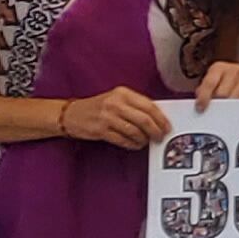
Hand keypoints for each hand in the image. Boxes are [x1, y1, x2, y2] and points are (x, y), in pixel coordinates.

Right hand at [55, 85, 174, 148]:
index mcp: (123, 93)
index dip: (161, 118)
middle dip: (156, 130)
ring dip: (144, 139)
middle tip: (160, 137)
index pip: (149, 106)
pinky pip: (122, 139)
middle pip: (144, 119)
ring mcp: (107, 117)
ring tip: (146, 141)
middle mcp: (115, 103)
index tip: (167, 126)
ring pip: (134, 131)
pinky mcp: (100, 130)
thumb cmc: (98, 107)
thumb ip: (135, 105)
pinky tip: (135, 145)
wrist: (71, 114)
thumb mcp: (116, 99)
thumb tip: (158, 118)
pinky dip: (132, 144)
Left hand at [190, 61, 238, 109]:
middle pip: (223, 93)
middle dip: (216, 103)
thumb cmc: (217, 80)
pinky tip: (233, 107)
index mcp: (219, 67)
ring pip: (234, 99)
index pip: (210, 83)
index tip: (200, 109)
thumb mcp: (206, 81)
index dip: (204, 97)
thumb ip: (202, 91)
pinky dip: (238, 107)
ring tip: (223, 107)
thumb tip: (201, 106)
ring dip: (227, 107)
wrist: (232, 72)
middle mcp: (234, 70)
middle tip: (213, 108)